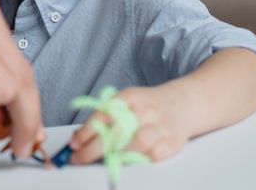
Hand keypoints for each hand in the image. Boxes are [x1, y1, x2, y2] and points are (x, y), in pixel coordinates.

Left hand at [68, 86, 189, 163]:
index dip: (86, 131)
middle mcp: (146, 110)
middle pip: (117, 131)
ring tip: (104, 158)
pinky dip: (138, 159)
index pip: (103, 114)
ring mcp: (160, 126)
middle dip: (93, 148)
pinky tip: (128, 158)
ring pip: (136, 144)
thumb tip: (77, 136)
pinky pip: (152, 155)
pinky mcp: (172, 142)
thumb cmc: (146, 105)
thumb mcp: (124, 101)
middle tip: (79, 157)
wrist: (181, 104)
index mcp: (130, 97)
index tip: (74, 143)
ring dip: (116, 154)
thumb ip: (102, 116)